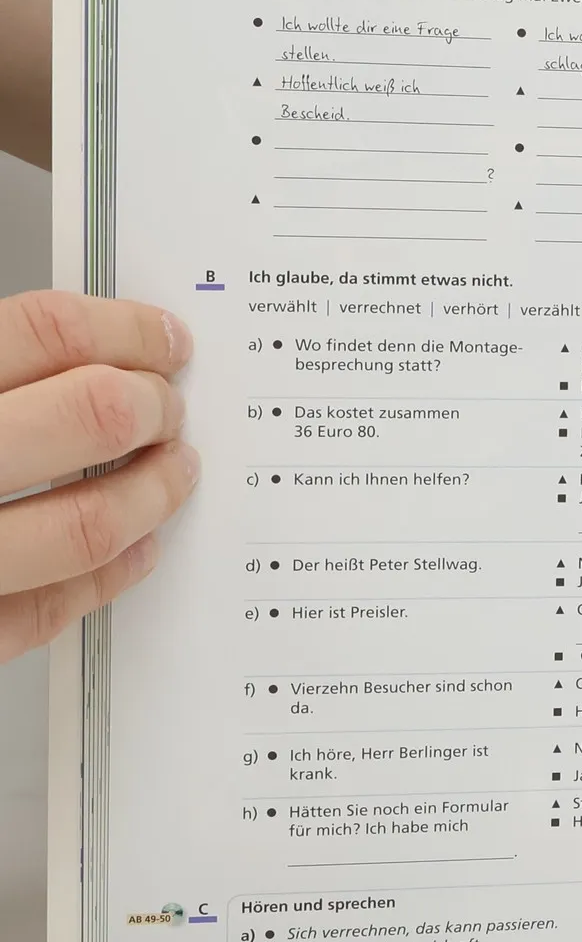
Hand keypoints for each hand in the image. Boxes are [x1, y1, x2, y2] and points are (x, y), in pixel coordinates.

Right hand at [0, 291, 199, 660]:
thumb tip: (84, 356)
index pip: (47, 332)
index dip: (125, 331)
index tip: (165, 339)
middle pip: (90, 415)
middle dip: (154, 407)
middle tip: (171, 408)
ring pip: (86, 523)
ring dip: (152, 494)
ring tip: (174, 473)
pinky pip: (46, 610)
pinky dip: (106, 577)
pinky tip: (136, 550)